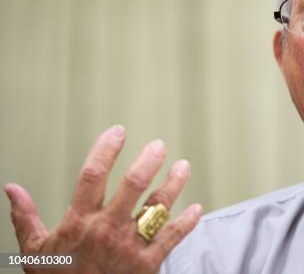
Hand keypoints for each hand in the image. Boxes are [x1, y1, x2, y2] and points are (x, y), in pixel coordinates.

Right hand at [4, 125, 202, 273]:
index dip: (106, 149)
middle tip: (158, 146)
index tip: (118, 132)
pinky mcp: (148, 264)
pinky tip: (196, 208)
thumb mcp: (35, 252)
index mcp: (80, 222)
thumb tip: (12, 188)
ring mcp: (130, 246)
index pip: (93, 174)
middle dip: (149, 160)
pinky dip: (187, 221)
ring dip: (174, 183)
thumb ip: (25, 217)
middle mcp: (108, 230)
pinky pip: (173, 237)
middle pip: (133, 184)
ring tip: (183, 167)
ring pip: (159, 206)